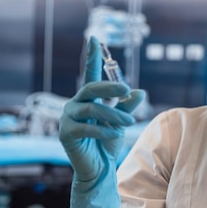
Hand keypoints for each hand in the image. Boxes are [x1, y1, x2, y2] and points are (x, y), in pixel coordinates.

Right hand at [59, 36, 144, 207]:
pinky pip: (87, 127)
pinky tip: (114, 135)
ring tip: (128, 124)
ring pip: (91, 108)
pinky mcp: (66, 134)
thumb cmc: (107, 145)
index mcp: (87, 99)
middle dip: (110, 87)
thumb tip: (140, 92)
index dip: (92, 56)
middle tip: (127, 89)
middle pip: (91, 87)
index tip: (94, 38)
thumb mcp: (120, 123)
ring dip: (113, 115)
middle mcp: (75, 104)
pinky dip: (104, 131)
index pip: (90, 74)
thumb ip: (127, 108)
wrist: (98, 170)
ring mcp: (68, 119)